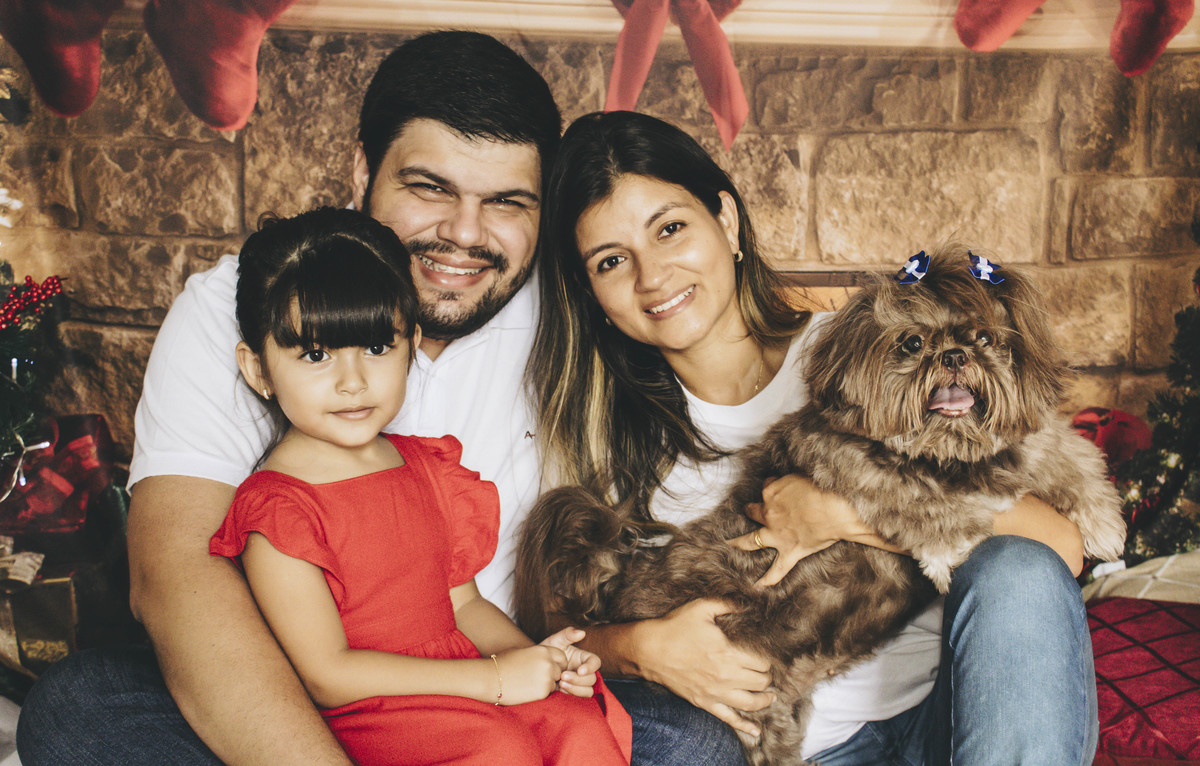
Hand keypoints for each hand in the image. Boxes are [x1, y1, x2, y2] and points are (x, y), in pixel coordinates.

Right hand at [493, 643, 569, 704]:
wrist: (490, 679)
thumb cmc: (502, 664)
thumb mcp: (521, 651)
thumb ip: (536, 654)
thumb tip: (545, 657)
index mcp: (543, 650)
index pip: (562, 656)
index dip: (557, 663)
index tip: (550, 668)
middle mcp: (548, 662)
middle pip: (561, 670)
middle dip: (554, 675)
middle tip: (539, 678)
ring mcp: (547, 677)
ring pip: (555, 683)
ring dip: (547, 684)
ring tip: (530, 684)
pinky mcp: (543, 692)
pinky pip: (548, 693)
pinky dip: (541, 693)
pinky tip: (527, 691)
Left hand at [541, 627, 599, 697]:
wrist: (535, 666)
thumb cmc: (548, 651)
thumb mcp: (556, 641)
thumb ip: (568, 634)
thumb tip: (582, 632)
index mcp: (584, 658)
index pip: (595, 662)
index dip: (590, 667)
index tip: (579, 670)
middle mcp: (584, 672)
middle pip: (592, 678)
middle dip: (578, 679)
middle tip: (563, 676)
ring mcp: (579, 684)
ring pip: (588, 691)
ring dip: (576, 689)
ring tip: (561, 684)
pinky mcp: (573, 693)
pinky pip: (579, 699)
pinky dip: (571, 696)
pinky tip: (559, 691)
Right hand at [638, 599, 773, 737]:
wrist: (649, 649)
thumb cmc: (675, 627)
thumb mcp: (701, 608)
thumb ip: (728, 604)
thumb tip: (748, 603)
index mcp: (728, 653)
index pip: (762, 662)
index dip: (768, 659)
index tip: (767, 655)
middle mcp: (725, 676)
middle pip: (761, 682)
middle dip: (767, 677)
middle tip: (767, 671)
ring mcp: (715, 693)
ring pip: (751, 703)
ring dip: (765, 699)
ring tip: (770, 695)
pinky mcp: (704, 703)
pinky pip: (729, 719)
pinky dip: (745, 727)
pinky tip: (756, 732)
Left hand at [729, 475, 864, 586]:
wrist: (836, 508)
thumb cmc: (824, 488)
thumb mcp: (804, 475)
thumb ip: (794, 480)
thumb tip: (796, 482)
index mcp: (772, 492)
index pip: (768, 486)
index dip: (774, 486)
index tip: (781, 487)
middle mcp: (769, 514)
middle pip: (753, 510)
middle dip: (751, 510)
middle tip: (748, 510)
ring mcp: (777, 535)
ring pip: (751, 540)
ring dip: (739, 543)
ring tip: (730, 546)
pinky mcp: (790, 551)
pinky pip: (777, 569)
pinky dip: (768, 579)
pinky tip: (758, 586)